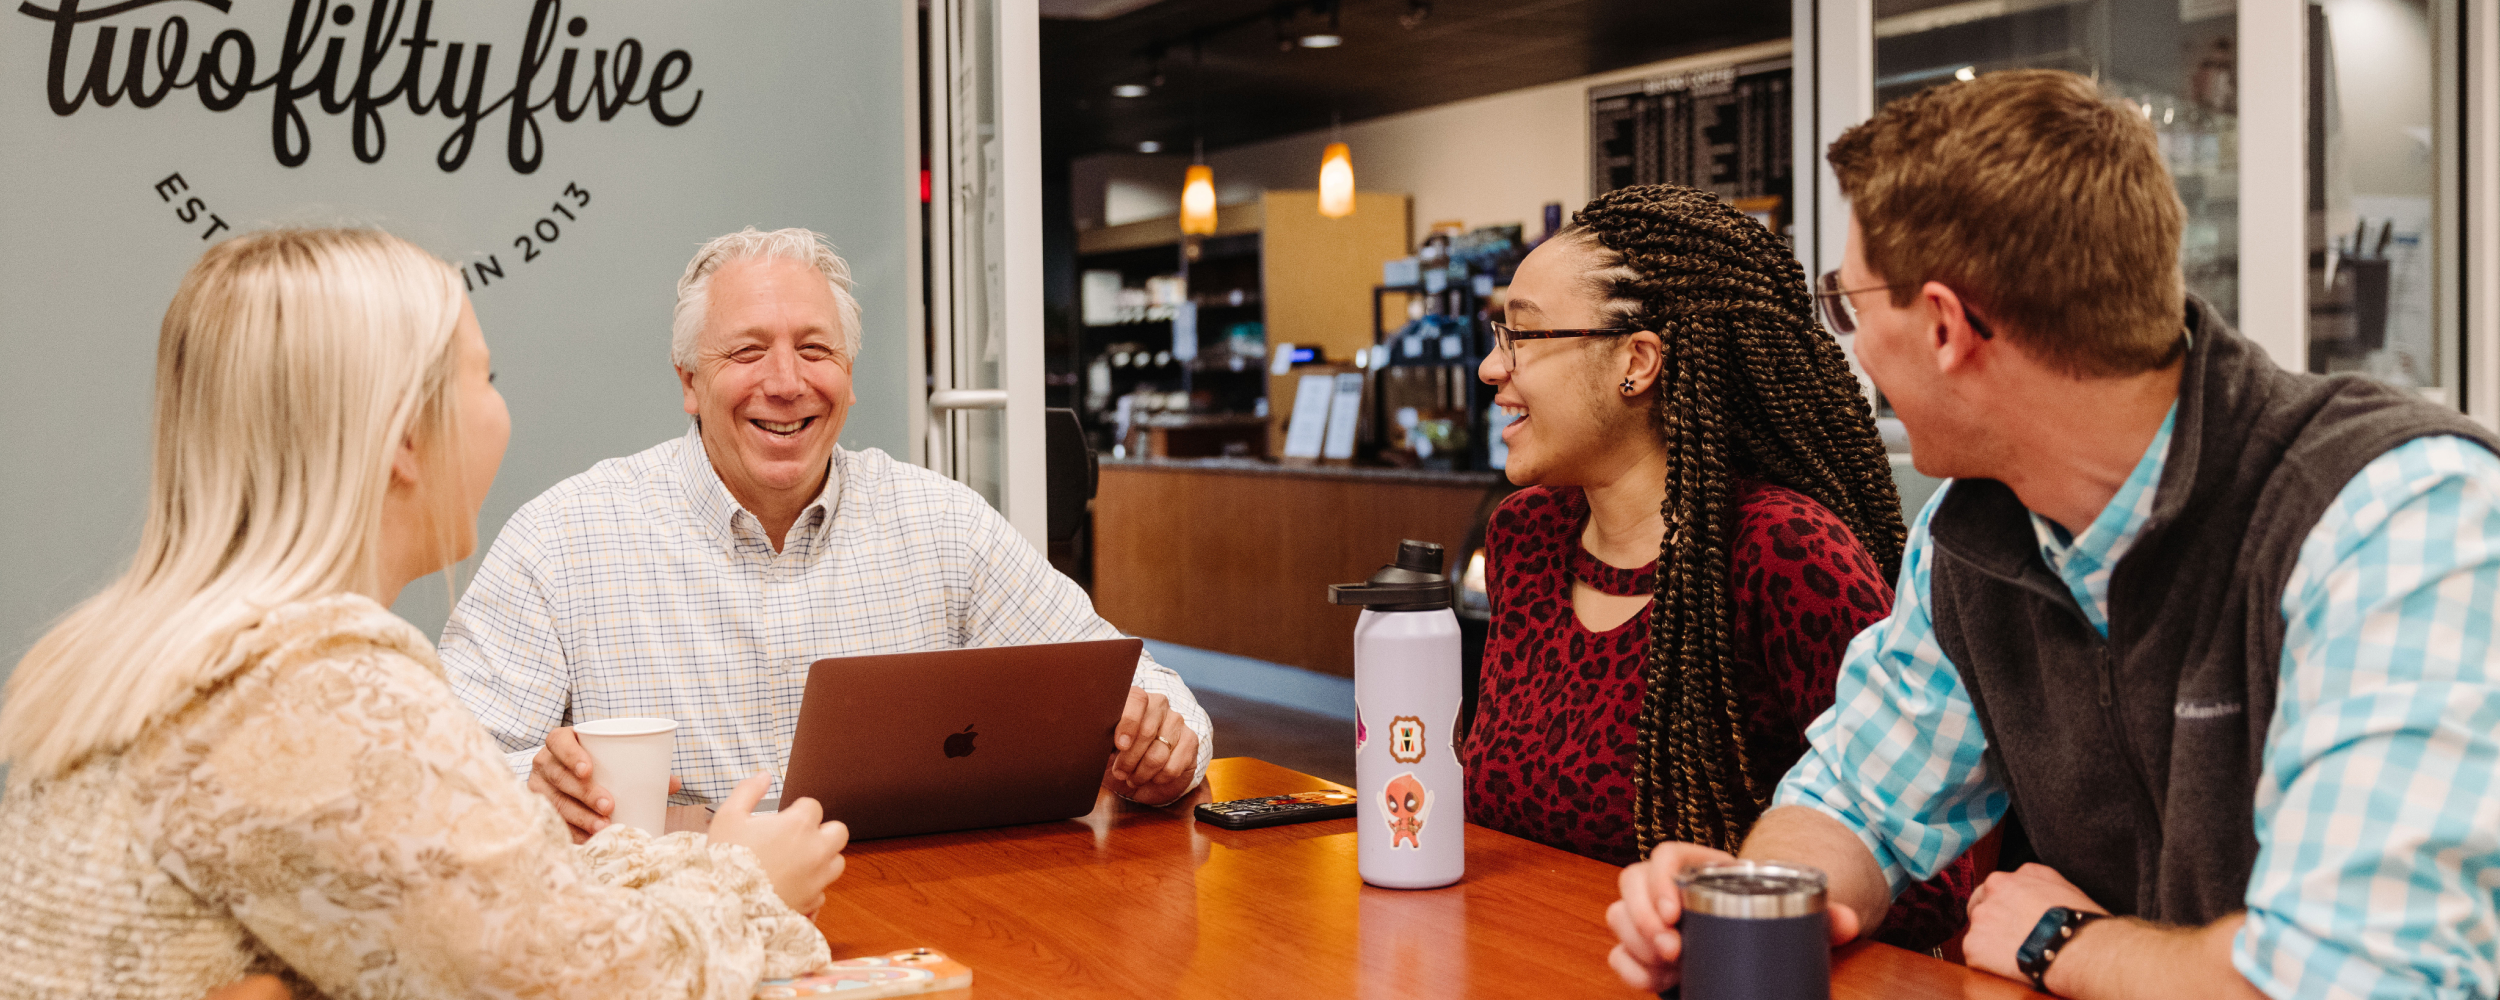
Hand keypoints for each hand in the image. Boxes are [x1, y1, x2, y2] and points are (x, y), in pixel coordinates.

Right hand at [527, 726, 685, 842]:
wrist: (566, 776)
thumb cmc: (596, 763)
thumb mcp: (612, 758)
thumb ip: (641, 766)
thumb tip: (674, 784)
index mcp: (560, 743)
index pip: (558, 742)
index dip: (571, 755)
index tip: (589, 769)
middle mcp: (544, 763)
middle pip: (559, 777)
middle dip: (584, 793)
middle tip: (609, 806)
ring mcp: (538, 787)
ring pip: (555, 802)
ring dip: (580, 816)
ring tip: (603, 827)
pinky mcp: (538, 810)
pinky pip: (553, 822)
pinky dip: (572, 832)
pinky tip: (588, 839)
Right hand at [707, 773, 849, 915]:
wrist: (722, 904)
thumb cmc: (725, 857)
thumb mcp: (728, 816)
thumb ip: (748, 791)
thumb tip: (765, 776)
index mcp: (798, 825)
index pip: (813, 806)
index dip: (798, 810)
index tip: (782, 819)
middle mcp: (816, 850)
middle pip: (838, 832)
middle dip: (823, 832)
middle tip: (799, 838)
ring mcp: (817, 878)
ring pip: (836, 862)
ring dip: (823, 859)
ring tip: (798, 862)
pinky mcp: (812, 902)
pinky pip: (822, 891)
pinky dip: (811, 888)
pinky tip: (792, 886)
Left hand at [1103, 686, 1199, 804]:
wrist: (1144, 772)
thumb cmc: (1118, 756)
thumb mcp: (1104, 748)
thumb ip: (1100, 741)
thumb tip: (1091, 742)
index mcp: (1134, 699)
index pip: (1137, 698)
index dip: (1128, 722)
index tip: (1120, 745)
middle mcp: (1158, 705)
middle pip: (1146, 731)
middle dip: (1129, 759)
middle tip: (1120, 773)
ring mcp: (1176, 721)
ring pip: (1159, 752)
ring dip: (1142, 773)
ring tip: (1134, 779)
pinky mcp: (1190, 740)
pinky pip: (1173, 766)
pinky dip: (1159, 779)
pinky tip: (1153, 779)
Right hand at [1605, 843, 1862, 991]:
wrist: (1756, 936)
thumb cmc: (1770, 916)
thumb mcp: (1795, 912)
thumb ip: (1823, 916)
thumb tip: (1847, 922)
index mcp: (1698, 865)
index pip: (1664, 855)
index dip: (1659, 880)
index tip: (1676, 912)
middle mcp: (1666, 887)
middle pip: (1629, 883)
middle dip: (1641, 918)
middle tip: (1672, 951)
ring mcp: (1649, 918)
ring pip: (1617, 917)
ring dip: (1635, 944)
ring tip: (1668, 969)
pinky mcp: (1643, 950)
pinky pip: (1618, 954)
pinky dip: (1630, 968)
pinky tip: (1656, 981)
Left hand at [1961, 863, 2105, 983]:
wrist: (2076, 948)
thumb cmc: (2076, 919)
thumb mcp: (2057, 883)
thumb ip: (2033, 877)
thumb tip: (2024, 878)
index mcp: (2004, 880)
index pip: (1991, 893)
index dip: (2003, 909)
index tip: (2013, 921)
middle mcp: (1987, 895)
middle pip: (1979, 910)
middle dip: (1991, 923)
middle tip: (2012, 939)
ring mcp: (1979, 921)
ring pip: (1978, 935)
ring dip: (1992, 945)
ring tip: (2018, 954)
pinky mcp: (1974, 947)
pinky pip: (1976, 958)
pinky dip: (1990, 965)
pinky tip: (2013, 965)